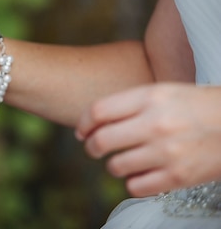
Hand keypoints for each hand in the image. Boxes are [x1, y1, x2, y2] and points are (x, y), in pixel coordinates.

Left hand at [76, 83, 220, 196]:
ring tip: (121, 160)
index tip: (82, 131)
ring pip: (115, 166)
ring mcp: (167, 152)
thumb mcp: (162, 92)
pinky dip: (132, 182)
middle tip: (94, 148)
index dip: (83, 123)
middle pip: (101, 140)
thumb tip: (94, 120)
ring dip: (113, 165)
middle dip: (92, 147)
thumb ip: (129, 103)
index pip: (98, 111)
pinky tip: (140, 173)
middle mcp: (156, 124)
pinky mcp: (178, 177)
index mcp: (150, 98)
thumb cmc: (195, 106)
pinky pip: (135, 187)